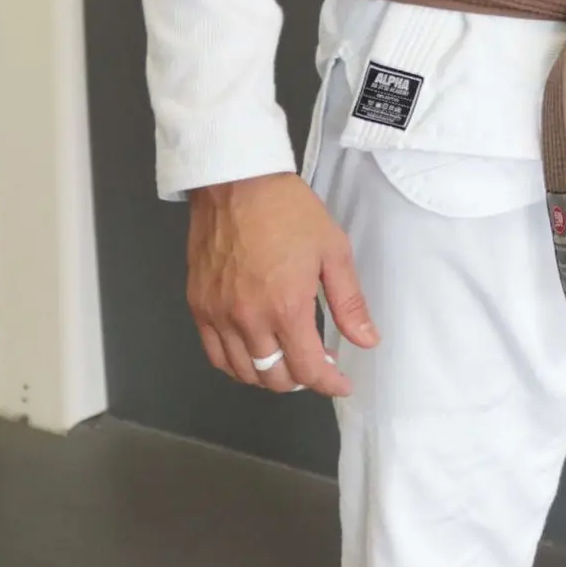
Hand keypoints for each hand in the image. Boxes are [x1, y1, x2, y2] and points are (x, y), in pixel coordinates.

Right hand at [187, 173, 378, 395]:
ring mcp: (219, 316)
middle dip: (300, 381)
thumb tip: (367, 341)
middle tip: (316, 368)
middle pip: (274, 377)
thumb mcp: (332, 250)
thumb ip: (349, 302)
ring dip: (269, 376)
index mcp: (286, 307)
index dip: (328, 383)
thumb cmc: (288, 210)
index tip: (341, 383)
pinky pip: (215, 355)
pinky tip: (252, 355)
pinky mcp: (199, 307)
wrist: (236, 183)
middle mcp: (249, 320)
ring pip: (243, 371)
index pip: (307, 369)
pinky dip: (236, 365)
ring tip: (288, 364)